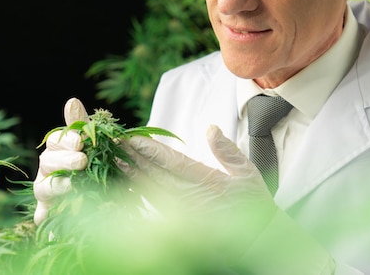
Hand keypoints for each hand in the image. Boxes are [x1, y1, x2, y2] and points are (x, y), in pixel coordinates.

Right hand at [33, 98, 88, 224]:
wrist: (101, 195)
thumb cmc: (91, 163)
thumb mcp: (89, 143)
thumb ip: (79, 124)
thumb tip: (71, 100)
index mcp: (57, 149)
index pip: (55, 140)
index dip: (66, 140)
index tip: (81, 141)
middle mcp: (47, 169)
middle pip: (47, 161)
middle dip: (64, 160)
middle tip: (82, 161)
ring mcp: (46, 192)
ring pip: (42, 187)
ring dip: (57, 185)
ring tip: (73, 185)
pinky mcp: (47, 212)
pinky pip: (42, 215)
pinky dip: (45, 216)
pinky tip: (50, 217)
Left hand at [121, 125, 275, 231]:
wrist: (255, 240)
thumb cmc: (251, 204)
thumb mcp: (246, 173)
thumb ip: (227, 151)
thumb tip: (210, 128)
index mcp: (206, 181)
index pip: (171, 162)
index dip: (150, 149)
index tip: (133, 138)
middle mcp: (189, 197)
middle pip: (153, 173)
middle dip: (132, 156)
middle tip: (114, 142)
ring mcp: (181, 211)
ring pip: (150, 188)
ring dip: (131, 173)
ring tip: (114, 158)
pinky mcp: (178, 221)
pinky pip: (152, 205)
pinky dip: (137, 191)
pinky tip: (125, 182)